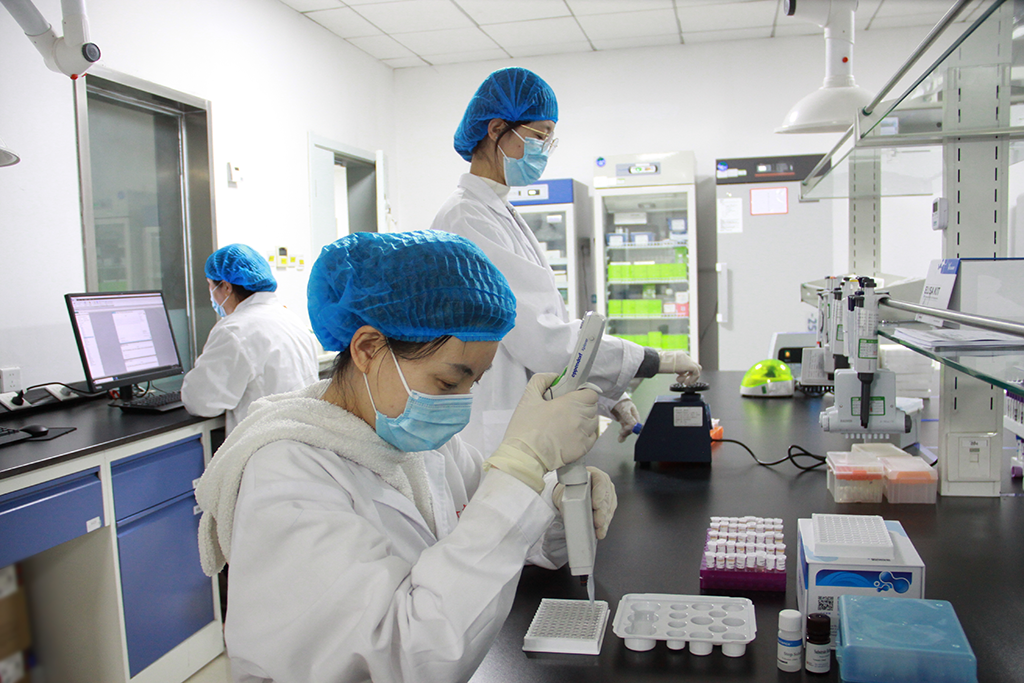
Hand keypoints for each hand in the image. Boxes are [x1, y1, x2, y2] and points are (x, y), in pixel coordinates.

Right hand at [484, 372, 599, 491]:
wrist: (525, 457)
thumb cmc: (525, 427)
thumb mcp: (528, 397)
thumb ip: (541, 380)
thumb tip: (554, 376)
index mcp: (571, 403)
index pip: (591, 394)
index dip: (583, 393)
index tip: (573, 396)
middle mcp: (582, 418)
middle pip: (593, 407)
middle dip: (583, 406)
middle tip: (568, 410)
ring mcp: (584, 435)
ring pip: (594, 422)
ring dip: (586, 420)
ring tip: (570, 423)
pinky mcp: (583, 449)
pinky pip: (592, 437)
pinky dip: (586, 435)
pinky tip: (572, 435)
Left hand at [552, 467, 617, 539]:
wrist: (572, 491)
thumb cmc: (570, 489)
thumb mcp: (568, 488)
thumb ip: (569, 495)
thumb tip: (568, 510)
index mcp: (594, 474)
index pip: (600, 482)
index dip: (599, 494)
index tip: (595, 505)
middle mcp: (604, 483)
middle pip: (606, 498)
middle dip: (602, 513)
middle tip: (597, 523)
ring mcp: (609, 494)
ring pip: (609, 508)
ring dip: (604, 521)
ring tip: (599, 531)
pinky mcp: (610, 505)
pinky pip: (609, 515)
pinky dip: (604, 525)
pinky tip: (601, 532)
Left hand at [610, 397, 640, 442]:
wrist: (611, 398)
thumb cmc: (620, 401)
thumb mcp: (624, 408)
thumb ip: (628, 416)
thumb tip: (634, 425)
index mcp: (634, 414)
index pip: (636, 423)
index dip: (634, 427)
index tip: (628, 428)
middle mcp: (631, 418)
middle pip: (632, 428)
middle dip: (627, 431)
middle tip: (621, 431)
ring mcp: (626, 420)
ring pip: (627, 430)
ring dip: (624, 435)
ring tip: (620, 439)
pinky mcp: (622, 422)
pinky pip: (623, 430)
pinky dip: (622, 435)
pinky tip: (620, 440)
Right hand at [657, 349, 700, 384]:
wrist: (657, 361)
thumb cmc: (657, 363)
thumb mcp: (668, 365)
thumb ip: (674, 367)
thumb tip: (675, 372)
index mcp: (679, 355)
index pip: (687, 363)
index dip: (685, 372)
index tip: (680, 377)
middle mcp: (685, 356)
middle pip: (694, 365)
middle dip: (690, 375)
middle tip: (684, 381)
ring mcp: (687, 360)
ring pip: (697, 368)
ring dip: (692, 378)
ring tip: (684, 382)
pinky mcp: (689, 365)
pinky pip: (696, 372)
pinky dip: (692, 379)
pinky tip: (685, 382)